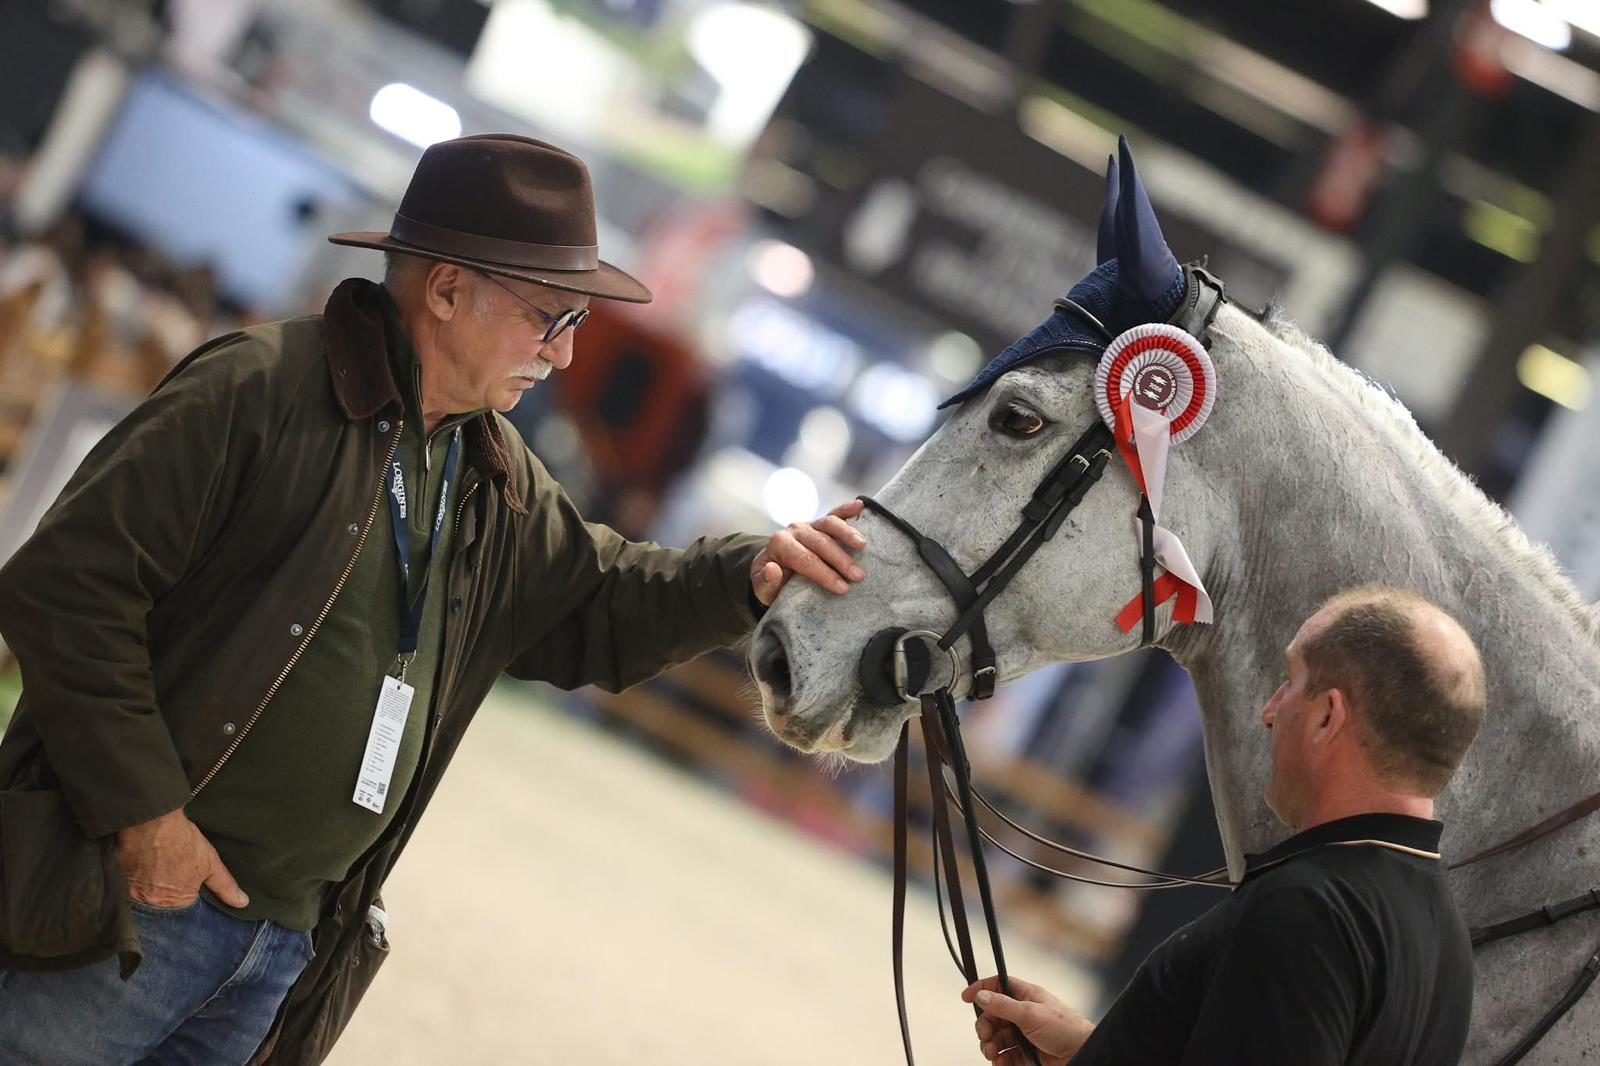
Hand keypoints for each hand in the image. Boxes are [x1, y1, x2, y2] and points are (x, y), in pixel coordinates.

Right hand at [114, 807, 247, 908]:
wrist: (150, 820)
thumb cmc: (182, 841)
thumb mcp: (210, 862)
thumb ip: (224, 886)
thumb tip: (242, 903)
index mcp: (174, 902)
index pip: (180, 911)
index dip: (184, 898)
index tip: (182, 887)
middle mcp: (150, 904)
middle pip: (158, 907)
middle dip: (162, 898)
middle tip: (165, 878)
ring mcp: (130, 893)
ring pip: (141, 899)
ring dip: (146, 890)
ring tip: (152, 873)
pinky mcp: (115, 879)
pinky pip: (123, 888)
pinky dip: (130, 882)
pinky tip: (135, 870)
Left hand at [750, 499, 866, 606]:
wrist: (772, 570)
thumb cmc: (770, 583)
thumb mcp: (762, 589)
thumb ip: (765, 582)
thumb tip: (772, 569)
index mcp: (779, 544)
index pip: (804, 558)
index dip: (824, 573)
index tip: (841, 588)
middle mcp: (794, 530)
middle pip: (820, 542)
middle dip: (840, 559)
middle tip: (858, 576)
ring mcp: (808, 525)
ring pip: (829, 524)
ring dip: (847, 533)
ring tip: (863, 546)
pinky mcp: (819, 524)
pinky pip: (834, 514)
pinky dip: (847, 509)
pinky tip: (860, 505)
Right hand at [962, 975, 1093, 1065]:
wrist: (1082, 1054)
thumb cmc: (1066, 1029)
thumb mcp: (1030, 1013)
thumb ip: (1003, 1005)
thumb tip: (981, 995)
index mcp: (1026, 996)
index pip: (998, 986)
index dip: (982, 989)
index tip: (966, 997)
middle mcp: (1023, 1014)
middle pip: (993, 1015)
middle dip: (985, 1025)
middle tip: (985, 1035)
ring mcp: (1023, 1035)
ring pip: (996, 1038)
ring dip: (989, 1045)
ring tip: (992, 1053)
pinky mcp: (1025, 1054)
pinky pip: (1004, 1056)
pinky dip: (999, 1060)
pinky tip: (1000, 1062)